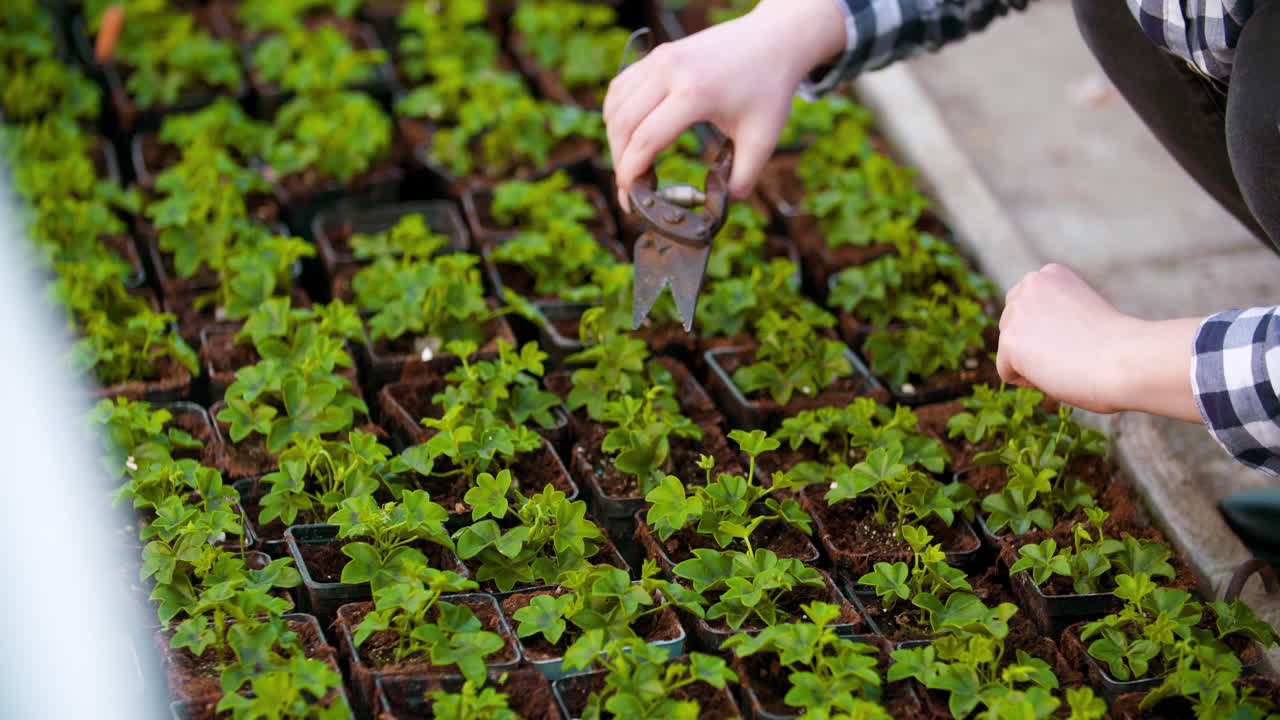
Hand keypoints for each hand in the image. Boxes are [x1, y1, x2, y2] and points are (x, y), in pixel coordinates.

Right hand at [603, 0, 846, 210]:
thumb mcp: (763, 139)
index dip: (631, 176)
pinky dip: (617, 116)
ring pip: (616, 107)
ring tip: (630, 166)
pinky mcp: (657, 55)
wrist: (773, 40)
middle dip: (620, 164)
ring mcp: (659, 59)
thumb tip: (720, 205)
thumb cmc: (769, 88)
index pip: (645, 140)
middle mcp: (669, 70)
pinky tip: (628, 136)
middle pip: (623, 126)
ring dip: (615, 141)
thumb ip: (742, 178)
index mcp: (695, 92)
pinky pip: (620, 88)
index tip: (632, 201)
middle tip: (631, 191)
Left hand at [996, 263, 1202, 420]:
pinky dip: (1030, 382)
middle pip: (1014, 331)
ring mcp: (1016, 311)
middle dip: (1037, 348)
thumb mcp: (1083, 314)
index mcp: (1050, 274)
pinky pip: (1007, 373)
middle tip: (1076, 350)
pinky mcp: (1010, 340)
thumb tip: (1034, 337)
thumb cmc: (1120, 346)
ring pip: (1010, 352)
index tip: (1082, 336)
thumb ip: (1055, 316)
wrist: (1130, 360)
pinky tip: (1057, 371)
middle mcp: (1029, 284)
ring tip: (1069, 358)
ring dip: (1034, 364)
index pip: (1028, 314)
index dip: (1052, 334)